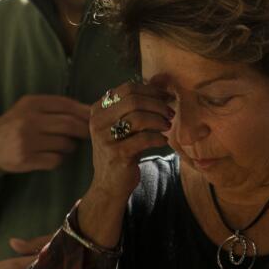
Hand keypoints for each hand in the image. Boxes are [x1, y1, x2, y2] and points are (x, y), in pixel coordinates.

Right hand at [0, 95, 93, 173]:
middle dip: (83, 131)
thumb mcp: (29, 108)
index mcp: (31, 103)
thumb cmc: (15, 124)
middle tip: (89, 135)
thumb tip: (89, 111)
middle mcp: (29, 120)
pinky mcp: (26, 159)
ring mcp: (27, 141)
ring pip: (65, 144)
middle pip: (69, 125)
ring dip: (70, 146)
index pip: (66, 105)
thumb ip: (55, 108)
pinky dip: (59, 159)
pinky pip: (56, 160)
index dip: (84, 112)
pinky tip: (51, 155)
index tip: (95, 117)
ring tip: (63, 145)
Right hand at [85, 81, 173, 202]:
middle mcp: (98, 121)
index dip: (151, 90)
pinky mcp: (116, 154)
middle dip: (157, 105)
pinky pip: (143, 139)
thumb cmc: (121, 151)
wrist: (109, 185)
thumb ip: (136, 106)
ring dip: (159, 120)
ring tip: (167, 126)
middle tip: (170, 113)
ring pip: (139, 118)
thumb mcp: (123, 126)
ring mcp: (105, 138)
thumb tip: (161, 83)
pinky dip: (158, 138)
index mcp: (98, 109)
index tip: (167, 97)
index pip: (127, 89)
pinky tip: (163, 141)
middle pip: (134, 100)